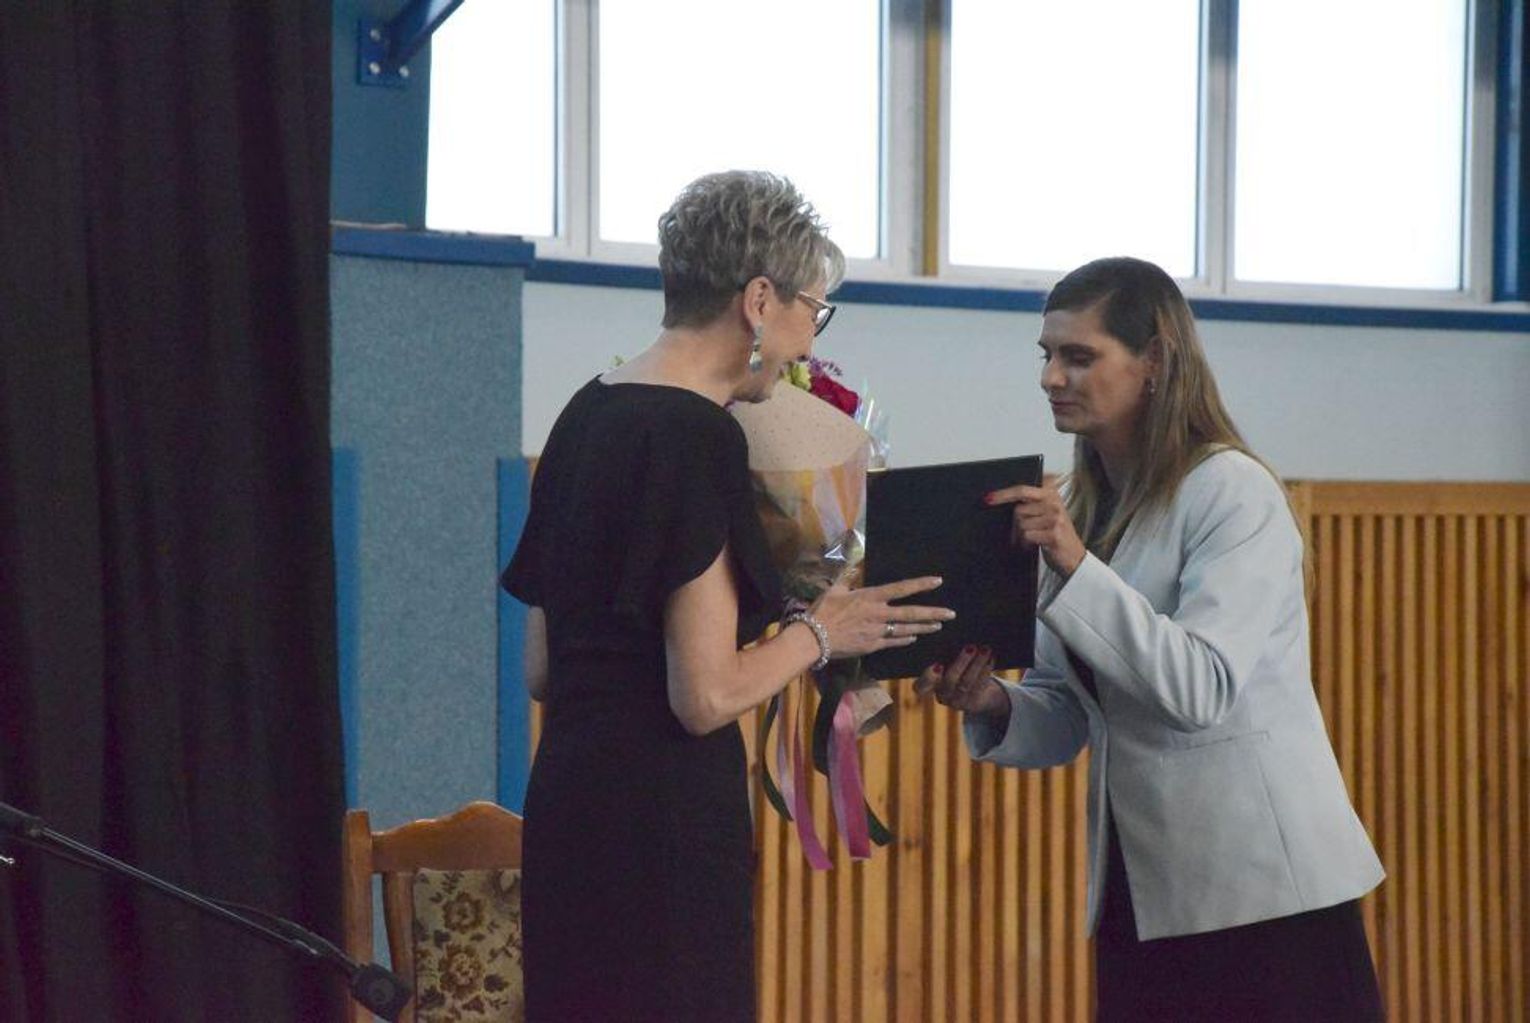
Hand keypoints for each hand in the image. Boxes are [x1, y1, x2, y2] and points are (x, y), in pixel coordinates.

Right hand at [811, 576, 952, 658]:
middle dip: (933, 613)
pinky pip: (893, 641)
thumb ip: (849, 577)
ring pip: (906, 629)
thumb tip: (855, 563)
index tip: (938, 581)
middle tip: (951, 613)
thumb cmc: (822, 611)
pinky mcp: (872, 646)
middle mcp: (878, 614)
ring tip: (939, 626)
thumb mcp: (835, 589)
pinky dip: (905, 639)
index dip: (921, 584)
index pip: (901, 588)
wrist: (814, 638)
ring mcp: (877, 632)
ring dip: (924, 628)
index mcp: (870, 597)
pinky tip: (914, 637)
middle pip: (911, 613)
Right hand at [914, 645, 1007, 715]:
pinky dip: (986, 670)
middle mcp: (941, 695)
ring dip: (977, 664)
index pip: (921, 686)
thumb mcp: (946, 663)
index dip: (928, 677)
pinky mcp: (973, 704)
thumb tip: (955, 635)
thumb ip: (945, 655)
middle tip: (970, 647)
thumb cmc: (954, 667)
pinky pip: (980, 686)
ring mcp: (957, 702)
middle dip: (961, 663)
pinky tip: (991, 658)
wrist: (974, 692)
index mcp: (928, 685)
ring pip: (967, 683)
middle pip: (950, 681)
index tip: (938, 664)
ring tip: (985, 649)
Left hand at [985, 482, 1085, 577]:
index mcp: (1052, 494)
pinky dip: (1026, 543)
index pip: (1022, 489)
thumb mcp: (1047, 513)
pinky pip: (1027, 536)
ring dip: (1021, 535)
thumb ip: (1031, 503)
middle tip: (1019, 532)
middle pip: (1019, 509)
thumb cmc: (1056, 535)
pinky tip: (1034, 545)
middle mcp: (1055, 503)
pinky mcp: (1053, 533)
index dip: (1004, 493)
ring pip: (1021, 524)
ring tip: (1033, 539)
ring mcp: (1055, 518)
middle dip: (1015, 523)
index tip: (989, 498)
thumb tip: (1001, 501)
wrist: (1074, 557)